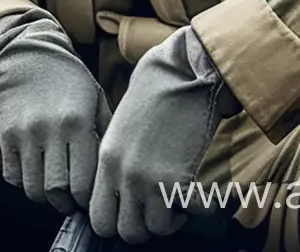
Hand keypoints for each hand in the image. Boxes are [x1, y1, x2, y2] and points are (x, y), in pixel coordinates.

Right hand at [0, 9, 111, 213]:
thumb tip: (114, 167)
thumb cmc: (68, 78)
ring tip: (55, 190)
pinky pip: (12, 177)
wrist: (27, 55)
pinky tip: (36, 173)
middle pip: (57, 191)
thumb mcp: (95, 98)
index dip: (87, 199)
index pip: (83, 181)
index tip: (90, 198)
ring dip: (45, 197)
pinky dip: (25, 183)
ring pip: (33, 189)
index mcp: (78, 122)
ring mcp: (25, 134)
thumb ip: (106, 131)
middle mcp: (50, 130)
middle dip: (67, 204)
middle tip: (73, 202)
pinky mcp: (5, 136)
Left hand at [89, 26, 238, 243]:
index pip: (99, 216)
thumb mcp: (123, 122)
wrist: (184, 69)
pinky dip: (200, 208)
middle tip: (161, 207)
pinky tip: (201, 193)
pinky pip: (190, 214)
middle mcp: (122, 174)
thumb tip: (123, 188)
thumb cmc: (157, 88)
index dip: (119, 219)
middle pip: (126, 231)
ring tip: (180, 197)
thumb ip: (118, 156)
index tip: (137, 209)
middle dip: (146, 225)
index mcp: (106, 158)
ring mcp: (149, 179)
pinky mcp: (178, 178)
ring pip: (156, 229)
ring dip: (172, 218)